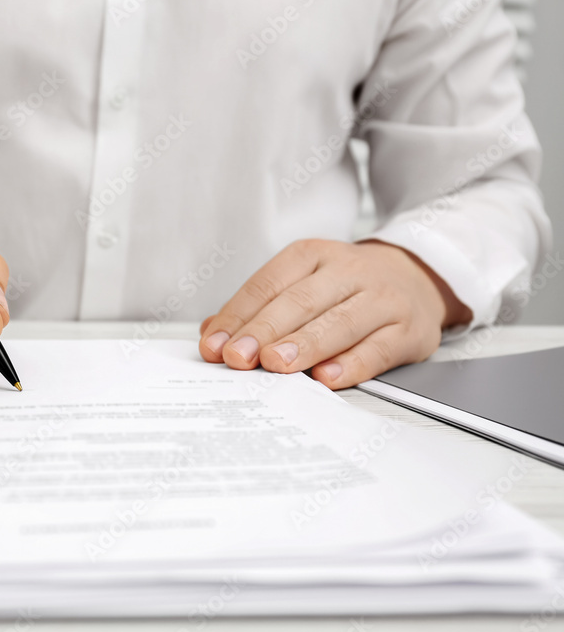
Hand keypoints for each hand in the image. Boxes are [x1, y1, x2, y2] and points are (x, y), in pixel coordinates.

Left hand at [198, 239, 471, 388]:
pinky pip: (378, 349)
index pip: (267, 285)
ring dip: (304, 346)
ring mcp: (382, 299)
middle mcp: (348, 271)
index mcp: (311, 255)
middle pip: (299, 302)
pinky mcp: (409, 330)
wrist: (417, 279)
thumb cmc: (344, 287)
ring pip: (339, 322)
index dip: (237, 317)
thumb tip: (213, 335)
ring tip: (276, 365)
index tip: (214, 346)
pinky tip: (327, 376)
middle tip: (238, 357)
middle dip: (264, 332)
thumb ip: (257, 309)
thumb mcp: (300, 282)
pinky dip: (352, 364)